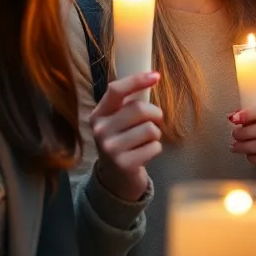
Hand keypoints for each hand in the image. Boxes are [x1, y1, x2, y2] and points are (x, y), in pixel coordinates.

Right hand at [90, 73, 162, 201]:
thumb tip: (153, 78)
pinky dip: (156, 149)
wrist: (115, 179)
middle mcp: (100, 130)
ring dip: (156, 134)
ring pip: (150, 129)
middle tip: (155, 122)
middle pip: (140, 109)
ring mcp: (110, 148)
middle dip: (155, 114)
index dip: (137, 80)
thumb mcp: (117, 121)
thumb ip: (129, 103)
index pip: (116, 90)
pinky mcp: (124, 164)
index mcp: (98, 115)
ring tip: (146, 141)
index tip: (156, 76)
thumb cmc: (122, 142)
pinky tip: (144, 154)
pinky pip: (154, 147)